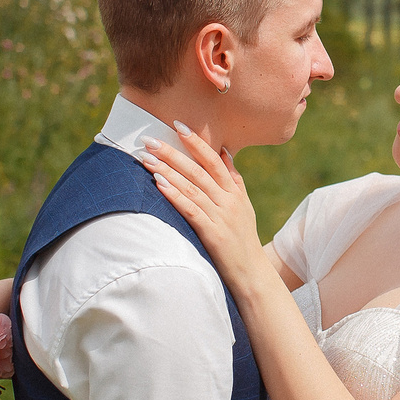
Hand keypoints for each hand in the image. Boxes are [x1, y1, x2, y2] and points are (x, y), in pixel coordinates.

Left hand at [142, 129, 266, 286]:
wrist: (253, 273)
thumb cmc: (243, 239)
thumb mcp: (243, 205)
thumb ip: (233, 178)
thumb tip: (224, 152)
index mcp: (236, 191)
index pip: (215, 160)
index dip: (197, 142)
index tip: (178, 125)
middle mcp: (230, 200)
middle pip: (199, 170)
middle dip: (172, 152)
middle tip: (149, 139)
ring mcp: (222, 216)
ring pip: (192, 187)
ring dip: (167, 170)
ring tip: (146, 158)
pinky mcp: (213, 234)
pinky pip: (191, 210)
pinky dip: (174, 195)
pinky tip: (159, 184)